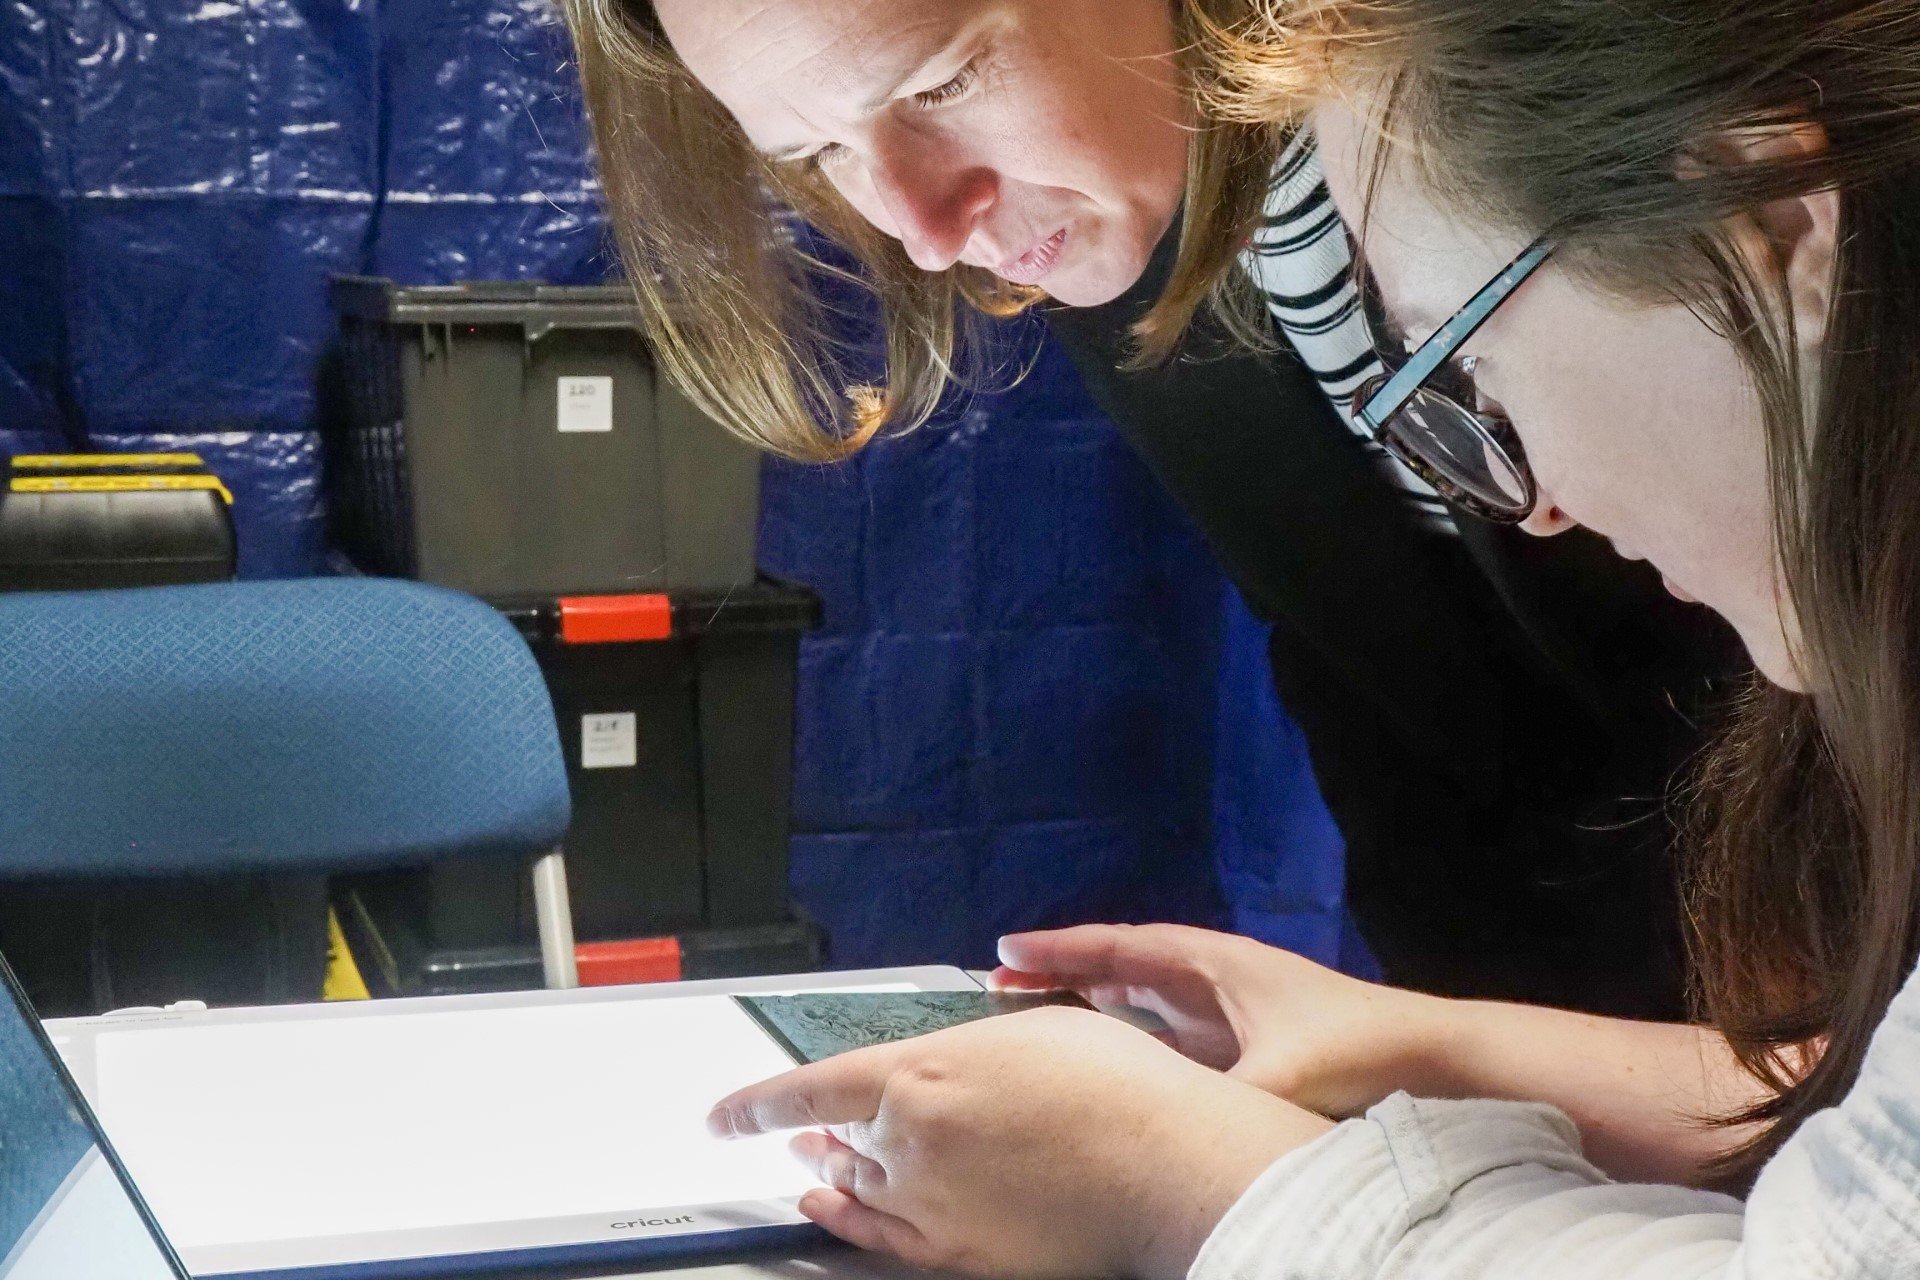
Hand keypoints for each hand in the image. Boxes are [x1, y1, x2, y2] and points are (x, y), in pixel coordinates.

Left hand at [708, 1005, 1332, 1279]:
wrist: (1166, 1166)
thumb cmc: (1117, 1090)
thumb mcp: (1035, 1029)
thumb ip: (969, 1049)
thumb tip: (951, 1062)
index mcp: (919, 1078)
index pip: (806, 1092)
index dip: (755, 1105)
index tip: (724, 1115)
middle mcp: (909, 1145)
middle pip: (837, 1140)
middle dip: (814, 1133)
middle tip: (797, 1131)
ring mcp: (931, 1208)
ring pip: (855, 1191)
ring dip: (831, 1177)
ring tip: (818, 1170)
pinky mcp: (960, 1255)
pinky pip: (880, 1243)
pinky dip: (847, 1226)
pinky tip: (835, 1219)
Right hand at [995, 923, 1448, 1115]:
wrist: (1435, 1058)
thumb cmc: (1357, 1053)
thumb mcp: (1277, 1079)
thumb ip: (1213, 1100)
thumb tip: (1154, 1120)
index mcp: (1214, 964)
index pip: (1119, 947)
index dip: (1059, 949)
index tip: (1004, 948)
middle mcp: (1217, 976)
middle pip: (1122, 965)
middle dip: (1063, 970)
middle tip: (1000, 980)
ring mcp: (1233, 1007)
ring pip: (1145, 997)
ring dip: (1093, 1001)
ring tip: (1039, 1013)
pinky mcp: (1250, 1041)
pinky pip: (1170, 1031)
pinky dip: (1130, 1036)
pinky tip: (1108, 1062)